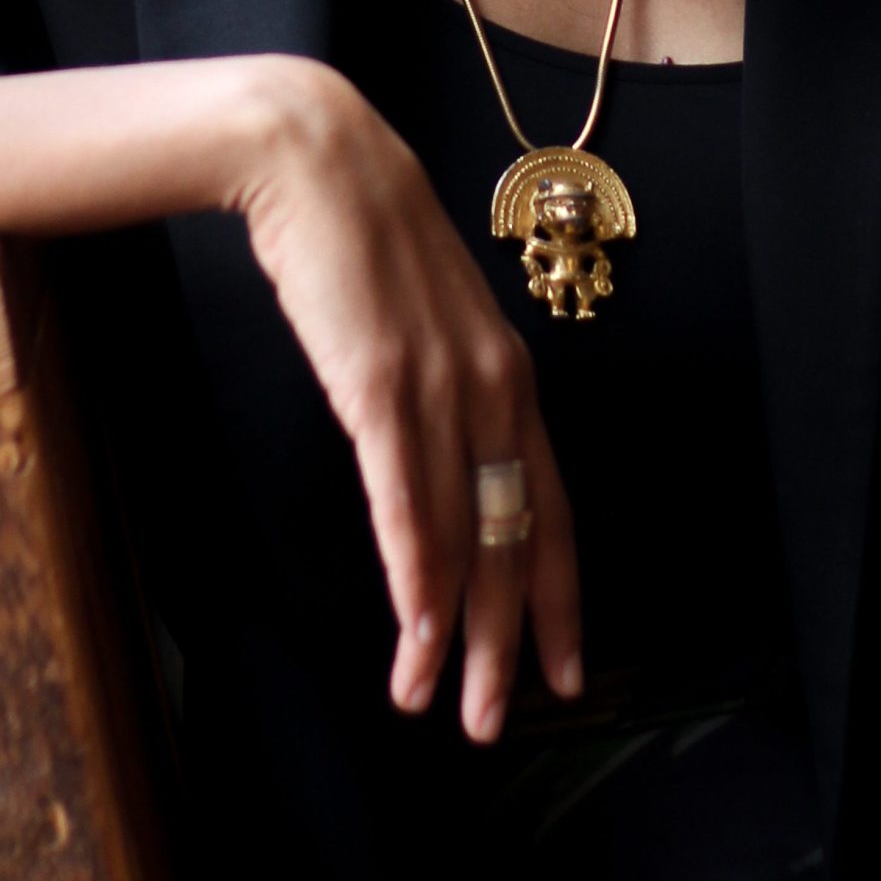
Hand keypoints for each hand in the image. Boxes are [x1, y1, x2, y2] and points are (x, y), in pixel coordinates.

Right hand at [225, 55, 582, 738]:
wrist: (315, 158)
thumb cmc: (357, 239)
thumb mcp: (419, 321)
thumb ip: (440, 386)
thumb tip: (437, 454)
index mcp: (506, 373)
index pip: (550, 506)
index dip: (560, 595)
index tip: (566, 669)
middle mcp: (491, 386)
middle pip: (515, 537)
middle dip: (507, 641)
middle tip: (495, 722)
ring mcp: (440, 385)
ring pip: (465, 532)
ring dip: (450, 632)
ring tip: (434, 706)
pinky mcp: (380, 382)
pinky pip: (408, 496)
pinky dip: (415, 571)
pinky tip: (413, 630)